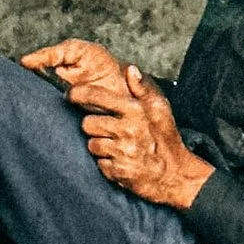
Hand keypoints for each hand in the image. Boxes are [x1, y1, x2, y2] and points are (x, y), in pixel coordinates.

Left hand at [24, 42, 211, 210]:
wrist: (173, 174)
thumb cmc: (165, 138)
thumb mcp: (160, 108)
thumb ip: (143, 88)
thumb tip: (130, 70)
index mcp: (135, 110)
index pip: (97, 97)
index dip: (78, 94)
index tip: (70, 94)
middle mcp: (127, 130)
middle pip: (87, 123)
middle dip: (94, 126)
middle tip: (108, 129)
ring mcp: (122, 152)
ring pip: (91, 144)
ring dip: (100, 145)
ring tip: (117, 146)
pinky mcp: (118, 171)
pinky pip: (98, 163)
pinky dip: (106, 163)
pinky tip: (119, 160)